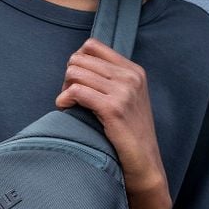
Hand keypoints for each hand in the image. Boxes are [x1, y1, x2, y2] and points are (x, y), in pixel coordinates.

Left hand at [55, 37, 168, 199]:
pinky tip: (64, 107)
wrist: (145, 163)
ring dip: (64, 88)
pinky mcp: (113, 108)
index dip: (78, 61)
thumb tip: (77, 63)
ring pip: (75, 72)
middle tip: (70, 96)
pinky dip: (64, 99)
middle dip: (68, 76)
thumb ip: (110, 78)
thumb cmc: (130, 133)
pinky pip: (76, 91)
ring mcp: (123, 92)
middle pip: (80, 58)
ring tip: (68, 103)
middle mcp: (130, 77)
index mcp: (134, 70)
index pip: (93, 46)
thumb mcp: (128, 98)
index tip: (77, 80)